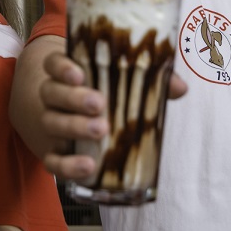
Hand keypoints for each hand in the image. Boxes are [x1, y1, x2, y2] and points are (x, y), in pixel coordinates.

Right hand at [38, 51, 187, 180]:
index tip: (79, 74)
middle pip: (52, 92)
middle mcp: (53, 97)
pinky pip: (52, 161)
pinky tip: (89, 166)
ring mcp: (51, 125)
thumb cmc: (103, 94)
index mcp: (67, 74)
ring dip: (74, 127)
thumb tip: (180, 88)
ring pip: (52, 123)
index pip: (54, 64)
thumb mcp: (121, 82)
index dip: (62, 67)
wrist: (71, 118)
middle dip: (74, 98)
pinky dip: (68, 165)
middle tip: (99, 104)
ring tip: (101, 130)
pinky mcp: (52, 153)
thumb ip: (149, 80)